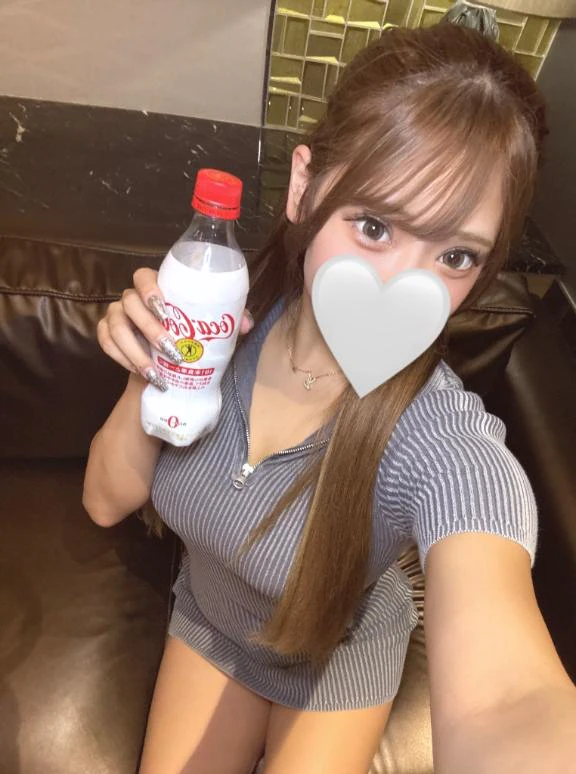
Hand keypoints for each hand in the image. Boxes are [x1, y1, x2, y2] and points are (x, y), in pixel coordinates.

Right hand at [97, 268, 253, 389]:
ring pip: (116, 327)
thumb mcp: (209, 329)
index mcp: (157, 289)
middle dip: (149, 328)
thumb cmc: (189, 338)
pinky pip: (106, 343)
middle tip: (171, 351)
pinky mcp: (106, 334)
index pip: (144, 276)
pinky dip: (122, 359)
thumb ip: (228, 322)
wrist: (165, 365)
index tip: (164, 308)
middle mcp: (132, 299)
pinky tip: (140, 372)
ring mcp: (116, 315)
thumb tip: (246, 324)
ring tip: (154, 372)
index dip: (149, 289)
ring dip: (135, 351)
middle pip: (129, 303)